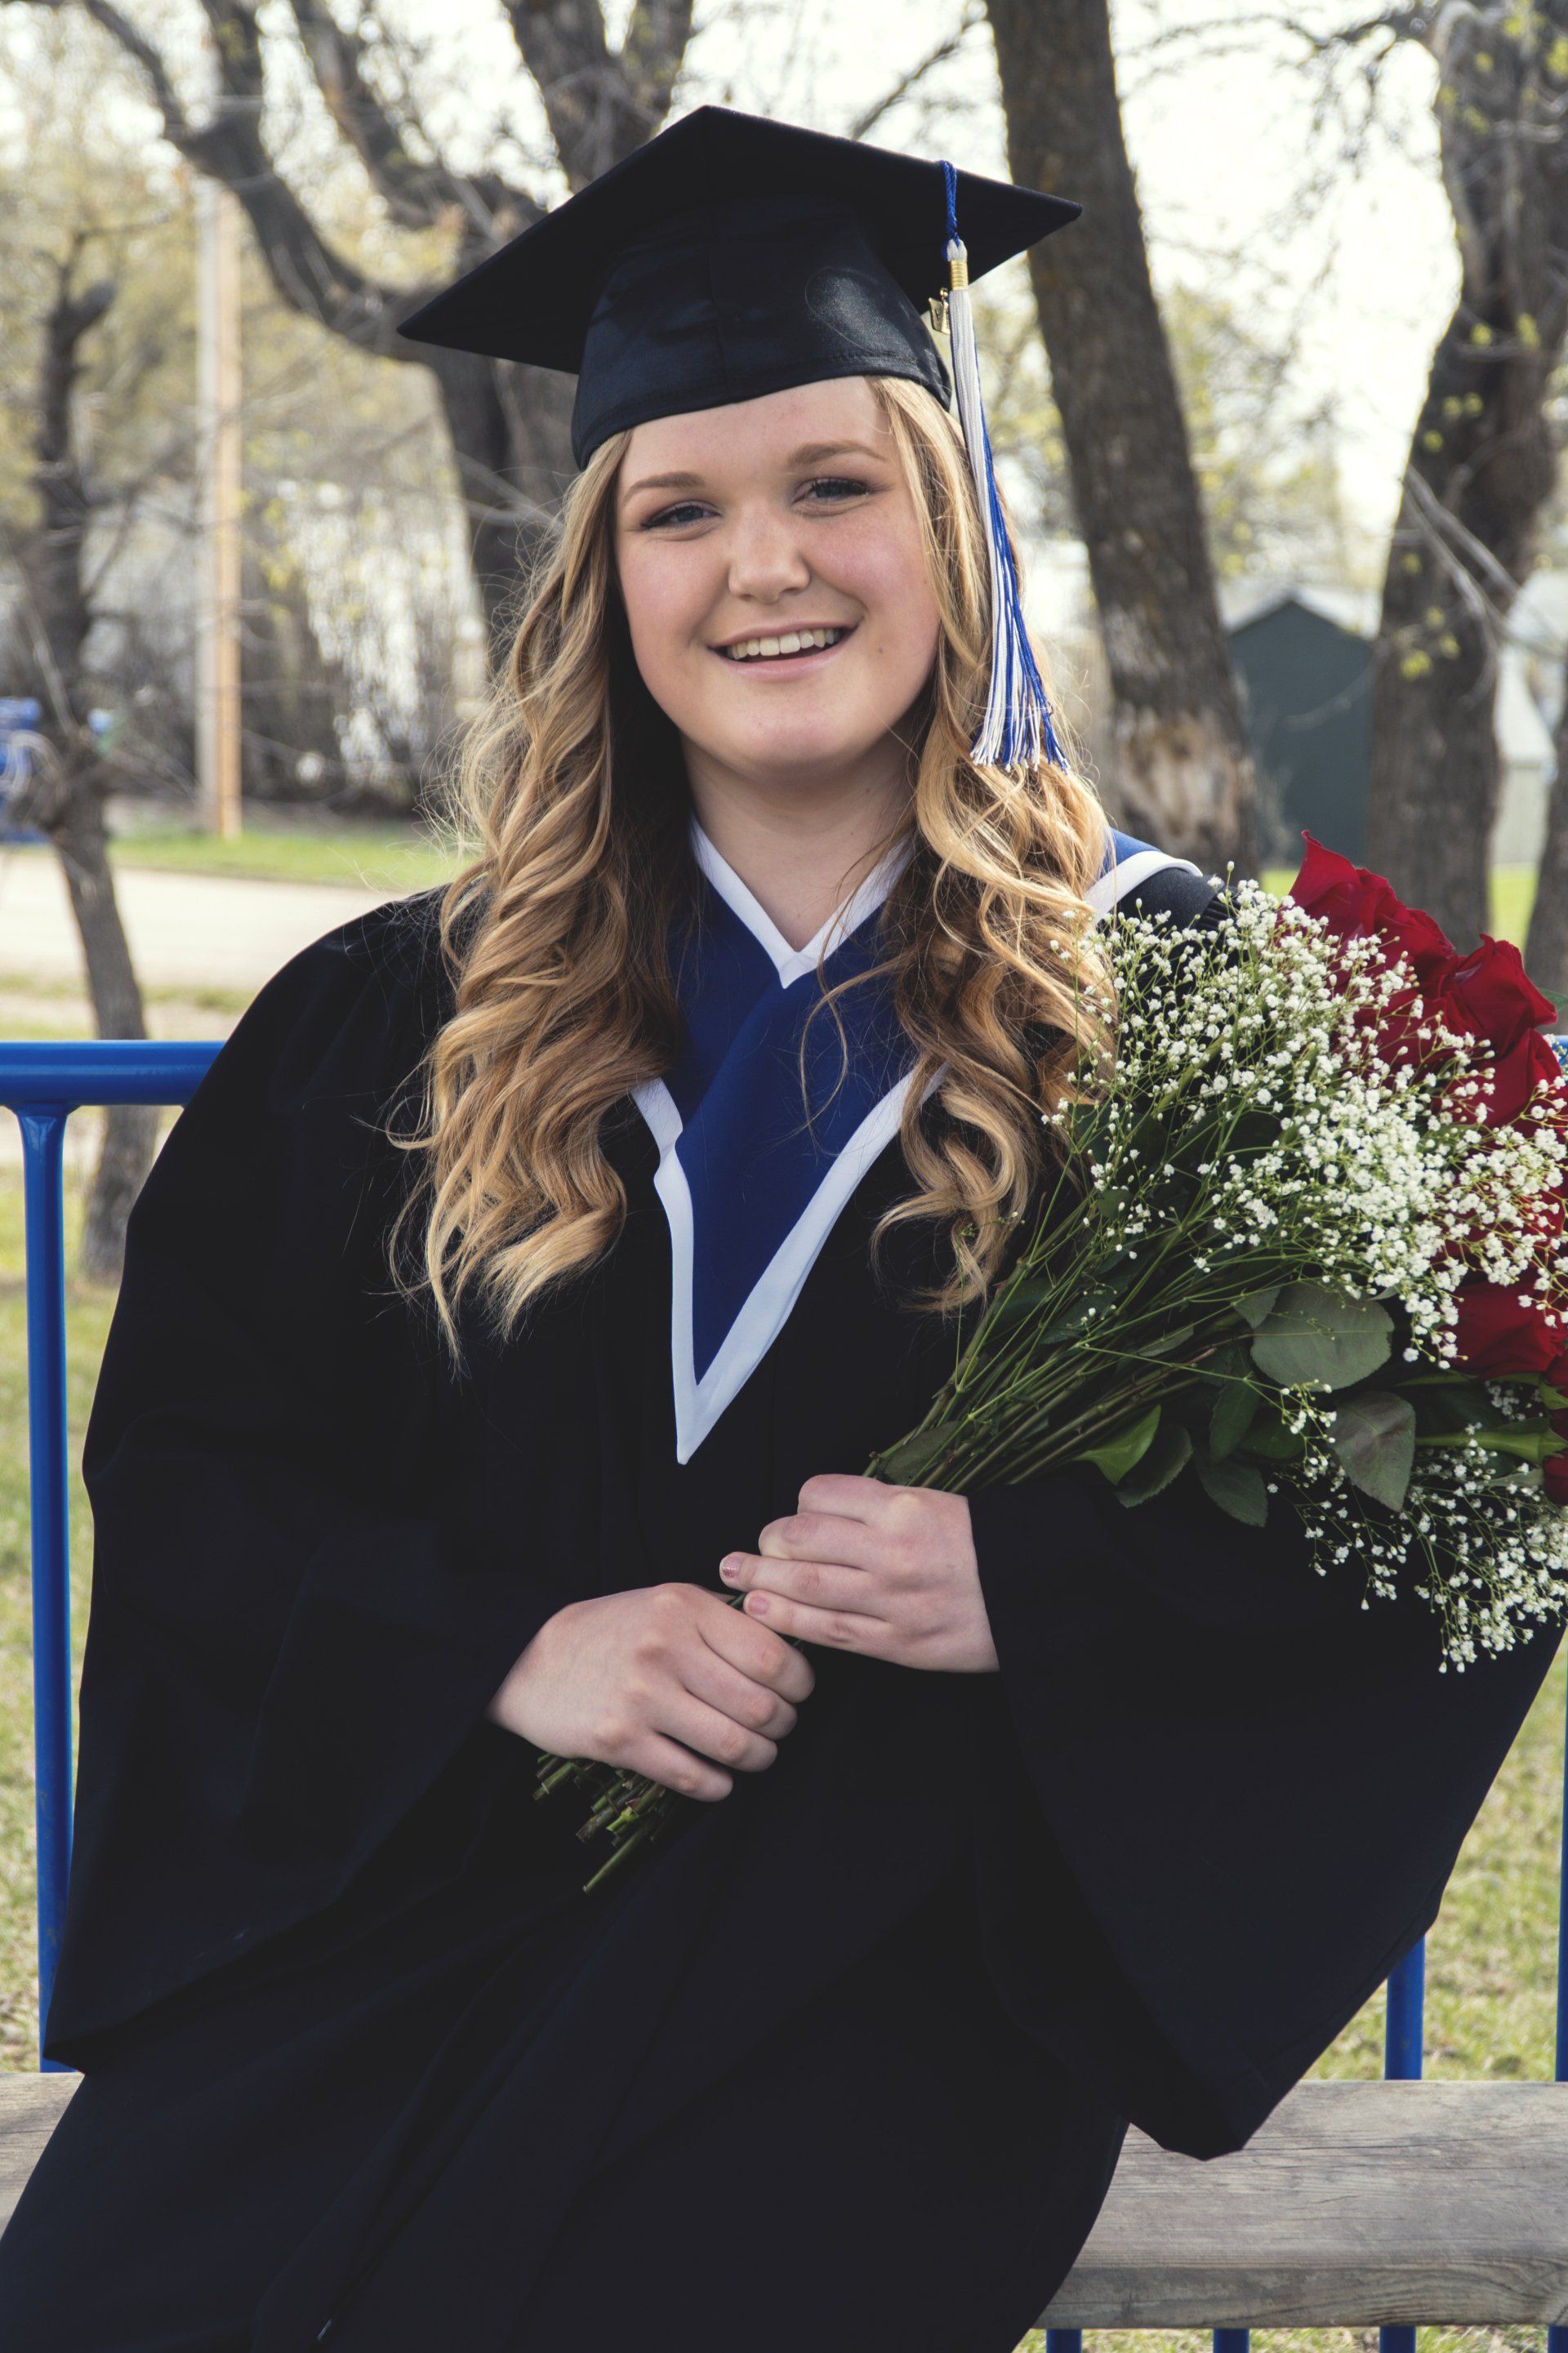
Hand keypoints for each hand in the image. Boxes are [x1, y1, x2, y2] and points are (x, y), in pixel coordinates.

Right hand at [484, 1582, 814, 1801]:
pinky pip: (692, 1778)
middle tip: (779, 1729)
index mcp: (685, 1607)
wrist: (530, 1659)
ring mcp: (640, 1695)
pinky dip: (717, 1786)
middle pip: (759, 1705)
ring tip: (756, 1755)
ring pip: (732, 1745)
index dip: (800, 1684)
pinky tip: (719, 1779)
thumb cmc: (615, 1632)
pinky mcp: (618, 1739)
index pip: (773, 1654)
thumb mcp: (667, 1602)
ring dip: (757, 1759)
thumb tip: (790, 1645)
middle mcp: (665, 1648)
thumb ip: (723, 1619)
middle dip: (783, 1726)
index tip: (797, 1694)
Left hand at [719, 1474, 999, 1672]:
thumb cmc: (987, 1546)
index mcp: (903, 1506)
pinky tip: (763, 1612)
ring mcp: (893, 1600)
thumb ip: (880, 1508)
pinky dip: (789, 1620)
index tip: (791, 1519)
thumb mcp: (937, 1504)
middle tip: (743, 1552)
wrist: (1039, 1596)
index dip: (797, 1507)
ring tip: (736, 1577)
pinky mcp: (898, 1644)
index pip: (821, 1495)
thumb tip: (820, 1516)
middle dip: (766, 1545)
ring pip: (806, 1586)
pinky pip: (830, 1632)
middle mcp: (892, 1550)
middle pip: (803, 1539)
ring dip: (761, 1582)